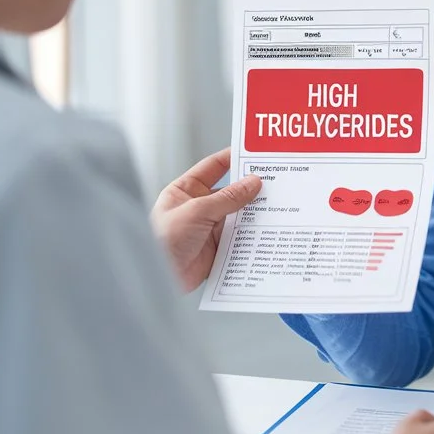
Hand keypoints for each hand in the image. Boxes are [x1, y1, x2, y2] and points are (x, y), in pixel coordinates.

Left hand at [150, 148, 261, 292]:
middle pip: (231, 192)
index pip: (213, 167)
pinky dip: (252, 235)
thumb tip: (252, 183)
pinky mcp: (218, 247)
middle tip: (274, 182)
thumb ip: (227, 198)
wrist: (157, 278)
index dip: (233, 159)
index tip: (255, 155)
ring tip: (276, 206)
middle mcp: (199, 207)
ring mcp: (209, 228)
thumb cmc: (161, 241)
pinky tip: (265, 231)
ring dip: (254, 213)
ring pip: (238, 215)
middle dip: (251, 188)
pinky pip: (240, 237)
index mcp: (186, 190)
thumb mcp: (197, 211)